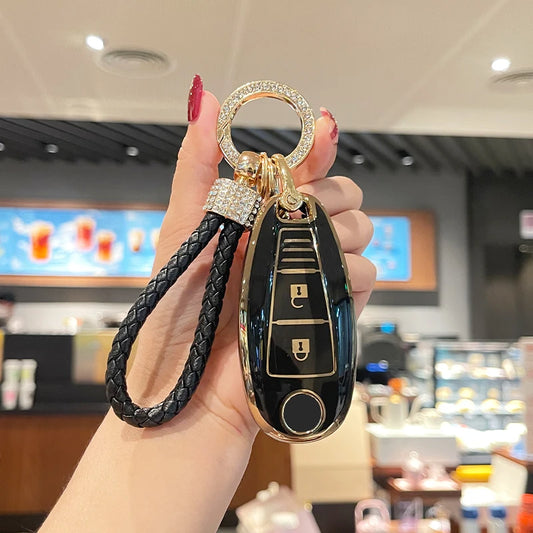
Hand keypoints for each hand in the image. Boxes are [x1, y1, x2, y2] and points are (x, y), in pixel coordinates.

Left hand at [127, 81, 375, 443]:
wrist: (195, 389)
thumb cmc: (178, 310)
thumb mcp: (183, 229)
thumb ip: (197, 167)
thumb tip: (204, 99)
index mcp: (260, 218)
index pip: (304, 172)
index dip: (318, 149)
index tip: (324, 132)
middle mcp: (292, 241)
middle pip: (344, 197)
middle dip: (331, 196)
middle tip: (299, 216)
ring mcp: (315, 274)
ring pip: (361, 232)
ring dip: (341, 234)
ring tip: (303, 256)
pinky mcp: (332, 309)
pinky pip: (365, 276)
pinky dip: (350, 273)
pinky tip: (324, 282)